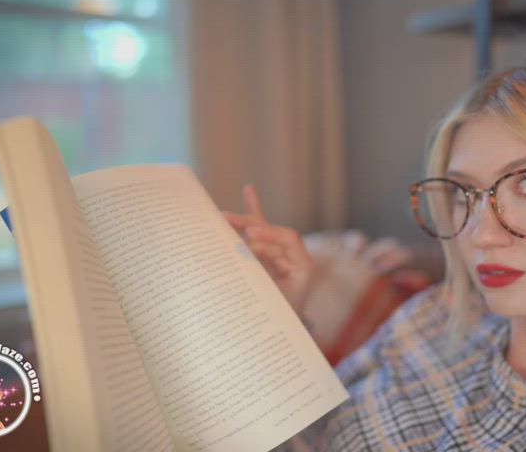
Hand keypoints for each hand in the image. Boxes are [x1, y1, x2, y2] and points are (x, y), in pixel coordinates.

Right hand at [222, 184, 314, 313]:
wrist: (283, 336)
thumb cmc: (281, 320)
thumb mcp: (276, 302)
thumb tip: (245, 251)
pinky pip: (258, 232)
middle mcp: (290, 256)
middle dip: (250, 224)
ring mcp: (277, 256)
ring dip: (241, 220)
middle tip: (227, 220)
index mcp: (302, 266)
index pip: (288, 238)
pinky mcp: (264, 257)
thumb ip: (263, 280)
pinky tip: (250, 190)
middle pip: (270, 231)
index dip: (269, 235)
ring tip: (223, 214)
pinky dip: (254, 211)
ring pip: (259, 231)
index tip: (250, 237)